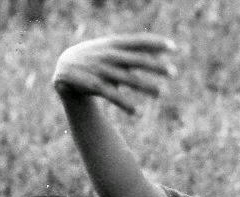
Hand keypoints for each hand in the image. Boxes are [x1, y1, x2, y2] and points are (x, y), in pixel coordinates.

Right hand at [53, 34, 176, 111]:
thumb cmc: (95, 59)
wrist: (65, 67)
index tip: (174, 48)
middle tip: (174, 73)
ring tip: (160, 93)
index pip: (138, 41)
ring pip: (127, 78)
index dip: (156, 43)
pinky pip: (112, 95)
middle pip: (136, 60)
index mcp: (114, 43)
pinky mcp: (93, 85)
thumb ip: (132, 51)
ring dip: (144, 86)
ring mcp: (101, 70)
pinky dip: (124, 104)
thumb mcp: (111, 50)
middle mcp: (109, 55)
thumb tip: (157, 49)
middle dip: (155, 66)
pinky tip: (136, 112)